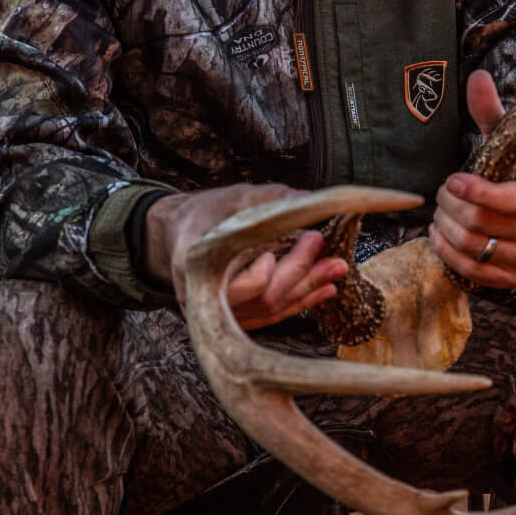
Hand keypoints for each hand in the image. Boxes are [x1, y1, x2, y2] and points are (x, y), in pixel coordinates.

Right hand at [145, 183, 349, 330]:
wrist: (179, 233)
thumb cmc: (205, 213)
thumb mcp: (231, 198)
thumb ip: (266, 199)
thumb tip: (305, 198)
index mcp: (197, 266)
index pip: (236, 285)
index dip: (264, 273)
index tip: (286, 247)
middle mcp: (206, 298)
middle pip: (261, 298)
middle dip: (300, 276)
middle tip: (331, 256)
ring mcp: (221, 312)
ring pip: (269, 310)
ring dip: (308, 290)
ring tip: (336, 270)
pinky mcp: (236, 316)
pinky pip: (270, 315)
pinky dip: (300, 302)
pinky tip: (324, 290)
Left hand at [429, 70, 515, 289]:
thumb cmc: (512, 175)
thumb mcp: (506, 144)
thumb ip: (491, 112)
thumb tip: (478, 77)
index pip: (509, 201)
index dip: (474, 193)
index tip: (452, 180)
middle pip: (481, 224)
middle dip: (451, 207)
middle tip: (442, 194)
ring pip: (472, 247)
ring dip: (445, 228)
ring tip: (439, 213)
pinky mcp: (512, 279)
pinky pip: (470, 270)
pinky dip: (447, 252)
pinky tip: (441, 235)